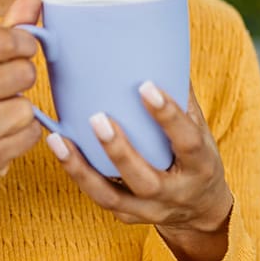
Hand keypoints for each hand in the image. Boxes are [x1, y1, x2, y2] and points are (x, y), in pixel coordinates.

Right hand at [0, 0, 44, 254]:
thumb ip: (4, 28)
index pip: (8, 40)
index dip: (26, 45)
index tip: (21, 52)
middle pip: (23, 73)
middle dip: (22, 79)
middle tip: (4, 87)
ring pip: (28, 107)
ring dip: (22, 110)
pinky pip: (30, 135)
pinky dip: (24, 134)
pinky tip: (2, 134)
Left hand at [45, 82, 233, 260]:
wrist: (202, 210)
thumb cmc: (195, 156)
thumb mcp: (200, 129)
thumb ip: (180, 95)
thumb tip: (157, 45)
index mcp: (201, 166)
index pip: (187, 142)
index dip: (168, 116)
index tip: (146, 86)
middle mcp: (176, 193)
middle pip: (145, 179)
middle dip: (119, 150)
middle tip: (97, 118)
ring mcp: (149, 210)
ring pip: (112, 197)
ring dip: (82, 169)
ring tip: (58, 140)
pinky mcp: (126, 215)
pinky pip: (98, 197)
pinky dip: (76, 174)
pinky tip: (58, 149)